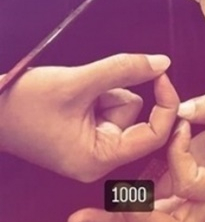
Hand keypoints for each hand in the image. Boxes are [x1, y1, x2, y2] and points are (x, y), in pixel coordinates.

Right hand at [0, 53, 178, 181]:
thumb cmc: (22, 102)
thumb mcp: (77, 82)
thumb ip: (124, 70)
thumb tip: (162, 62)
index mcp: (98, 159)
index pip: (154, 135)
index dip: (165, 104)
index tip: (162, 74)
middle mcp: (99, 158)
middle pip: (139, 118)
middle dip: (118, 94)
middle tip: (91, 86)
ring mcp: (93, 144)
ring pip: (126, 106)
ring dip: (106, 90)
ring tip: (74, 92)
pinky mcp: (87, 130)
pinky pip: (110, 104)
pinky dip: (98, 92)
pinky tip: (73, 94)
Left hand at [67, 91, 204, 221]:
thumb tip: (182, 108)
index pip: (189, 183)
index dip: (178, 154)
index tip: (178, 126)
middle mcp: (204, 207)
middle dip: (136, 218)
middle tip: (114, 202)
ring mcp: (185, 209)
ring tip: (81, 219)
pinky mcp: (168, 203)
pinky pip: (141, 217)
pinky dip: (115, 218)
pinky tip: (87, 216)